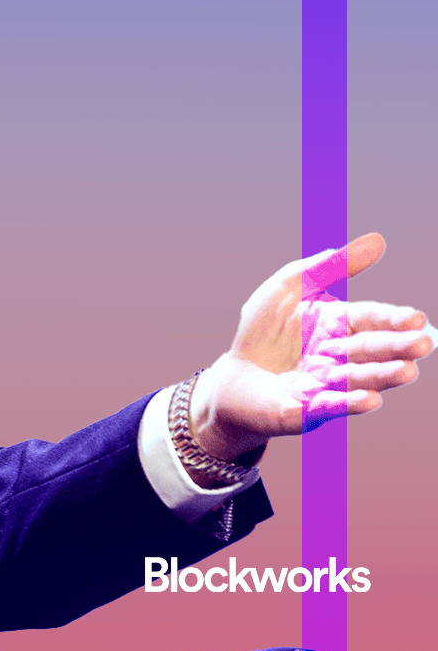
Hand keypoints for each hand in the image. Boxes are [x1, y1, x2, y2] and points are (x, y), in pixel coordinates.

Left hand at [191, 233, 431, 462]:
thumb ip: (328, 266)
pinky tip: (370, 400)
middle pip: (371, 351)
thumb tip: (378, 241)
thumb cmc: (261, 331)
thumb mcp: (288, 287)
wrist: (231, 376)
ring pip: (357, 379)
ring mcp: (326, 386)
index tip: (416, 318)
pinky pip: (329, 406)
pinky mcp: (304, 409)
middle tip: (422, 344)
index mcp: (338, 327)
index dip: (393, 320)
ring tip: (407, 371)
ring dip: (382, 376)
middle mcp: (340, 358)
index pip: (371, 320)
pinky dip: (348, 402)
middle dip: (397, 348)